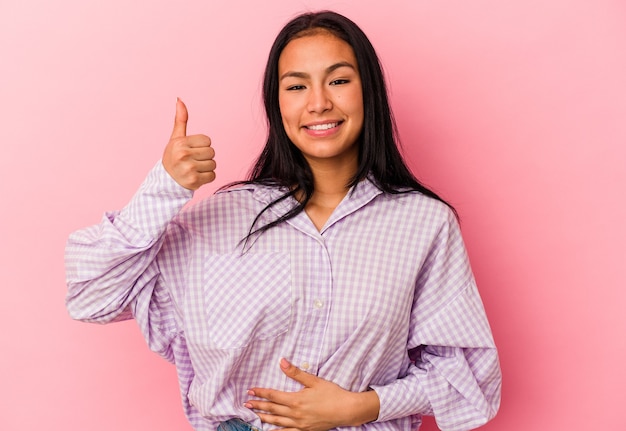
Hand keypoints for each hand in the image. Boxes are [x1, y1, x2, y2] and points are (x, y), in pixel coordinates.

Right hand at [162, 98, 215, 189]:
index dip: (202, 146)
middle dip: (205, 157)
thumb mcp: (176, 138)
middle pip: (212, 152)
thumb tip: (179, 99)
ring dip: (206, 168)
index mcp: (180, 143)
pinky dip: (207, 177)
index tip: (191, 151)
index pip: (207, 140)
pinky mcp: (194, 180)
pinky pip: (213, 175)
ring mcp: (189, 168)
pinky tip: (196, 177)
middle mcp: (183, 155)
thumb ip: (180, 120)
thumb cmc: (173, 157)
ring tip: (194, 169)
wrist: (166, 181)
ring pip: (213, 164)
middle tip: (193, 161)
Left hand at [245, 358, 379, 430]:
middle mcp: (295, 413)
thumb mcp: (314, 381)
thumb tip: (282, 361)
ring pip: (277, 422)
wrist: (346, 410)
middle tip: (246, 403)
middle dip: (258, 405)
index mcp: (296, 400)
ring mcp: (299, 424)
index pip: (273, 395)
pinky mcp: (305, 430)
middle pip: (272, 409)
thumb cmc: (331, 393)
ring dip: (264, 417)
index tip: (250, 390)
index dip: (261, 393)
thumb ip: (296, 373)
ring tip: (254, 414)